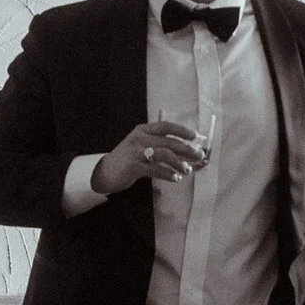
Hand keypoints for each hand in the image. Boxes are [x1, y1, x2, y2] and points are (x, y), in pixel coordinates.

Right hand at [91, 122, 209, 195]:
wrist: (105, 172)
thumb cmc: (128, 159)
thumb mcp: (141, 146)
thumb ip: (159, 145)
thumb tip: (187, 150)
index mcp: (142, 130)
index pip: (166, 126)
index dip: (182, 130)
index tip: (196, 136)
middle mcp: (139, 138)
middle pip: (169, 142)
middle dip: (187, 149)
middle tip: (198, 156)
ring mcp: (135, 152)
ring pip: (164, 155)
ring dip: (179, 163)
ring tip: (187, 170)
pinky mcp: (133, 166)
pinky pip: (156, 169)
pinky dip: (168, 174)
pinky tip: (175, 178)